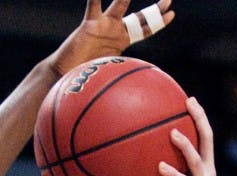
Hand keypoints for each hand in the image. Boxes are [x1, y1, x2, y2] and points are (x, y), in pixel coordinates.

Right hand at [54, 0, 174, 78]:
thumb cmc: (84, 77)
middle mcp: (115, 29)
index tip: (171, 15)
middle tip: (168, 0)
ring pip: (120, 6)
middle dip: (154, 9)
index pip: (144, 30)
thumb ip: (120, 81)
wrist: (65, 74)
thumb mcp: (108, 78)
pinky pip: (93, 6)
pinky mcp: (89, 24)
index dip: (157, 22)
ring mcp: (103, 25)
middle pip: (139, 17)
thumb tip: (134, 103)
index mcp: (122, 41)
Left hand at [159, 97, 215, 175]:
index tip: (189, 99)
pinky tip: (160, 166)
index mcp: (204, 165)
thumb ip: (165, 171)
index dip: (199, 117)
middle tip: (188, 103)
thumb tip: (141, 158)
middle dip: (199, 119)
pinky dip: (172, 173)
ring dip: (184, 145)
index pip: (205, 135)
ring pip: (196, 159)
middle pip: (207, 139)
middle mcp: (208, 171)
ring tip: (172, 132)